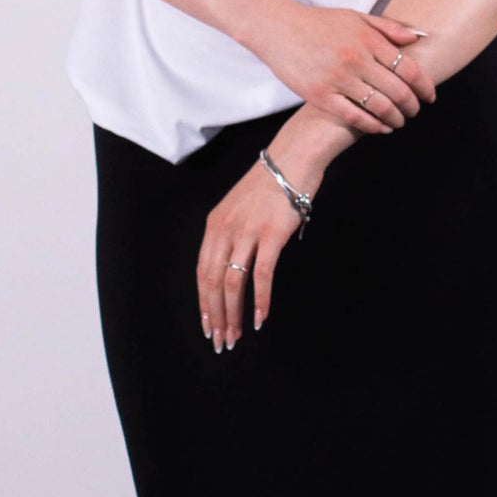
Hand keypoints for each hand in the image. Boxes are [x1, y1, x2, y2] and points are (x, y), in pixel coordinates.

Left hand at [198, 159, 304, 351]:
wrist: (294, 156)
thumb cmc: (272, 183)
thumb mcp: (241, 208)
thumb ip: (234, 235)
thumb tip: (236, 266)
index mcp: (214, 225)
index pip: (201, 272)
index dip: (204, 303)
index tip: (208, 326)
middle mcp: (225, 230)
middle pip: (212, 282)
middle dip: (215, 316)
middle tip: (221, 341)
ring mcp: (247, 232)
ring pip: (232, 283)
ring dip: (233, 314)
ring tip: (236, 335)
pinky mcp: (271, 234)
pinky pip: (261, 275)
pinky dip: (259, 300)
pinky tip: (260, 318)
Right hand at [249, 3, 435, 134]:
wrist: (278, 28)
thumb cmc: (319, 23)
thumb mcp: (356, 17)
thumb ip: (387, 28)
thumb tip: (417, 38)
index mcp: (368, 40)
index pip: (408, 68)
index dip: (424, 86)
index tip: (430, 96)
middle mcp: (356, 60)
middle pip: (398, 91)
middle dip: (412, 106)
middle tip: (415, 111)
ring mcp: (338, 79)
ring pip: (379, 107)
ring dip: (395, 118)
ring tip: (399, 122)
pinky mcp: (320, 95)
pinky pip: (353, 116)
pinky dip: (372, 126)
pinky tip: (380, 128)